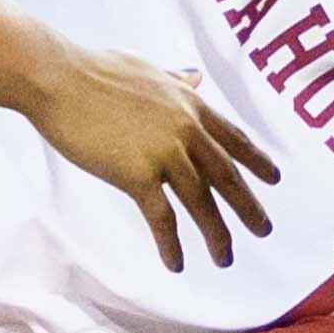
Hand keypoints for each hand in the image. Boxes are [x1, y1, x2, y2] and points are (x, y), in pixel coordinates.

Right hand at [26, 42, 280, 268]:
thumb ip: (174, 80)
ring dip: (216, 234)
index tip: (274, 178)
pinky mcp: (137, 174)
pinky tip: (176, 262)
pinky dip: (171, 243)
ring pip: (201, 201)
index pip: (232, 138)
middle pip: (226, 175)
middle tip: (264, 229)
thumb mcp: (146, 70)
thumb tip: (195, 77)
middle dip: (248, 206)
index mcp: (189, 103)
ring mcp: (164, 152)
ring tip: (225, 257)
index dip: (256, 160)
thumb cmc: (94, 71)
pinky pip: (162, 217)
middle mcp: (185, 128)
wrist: (59, 78)